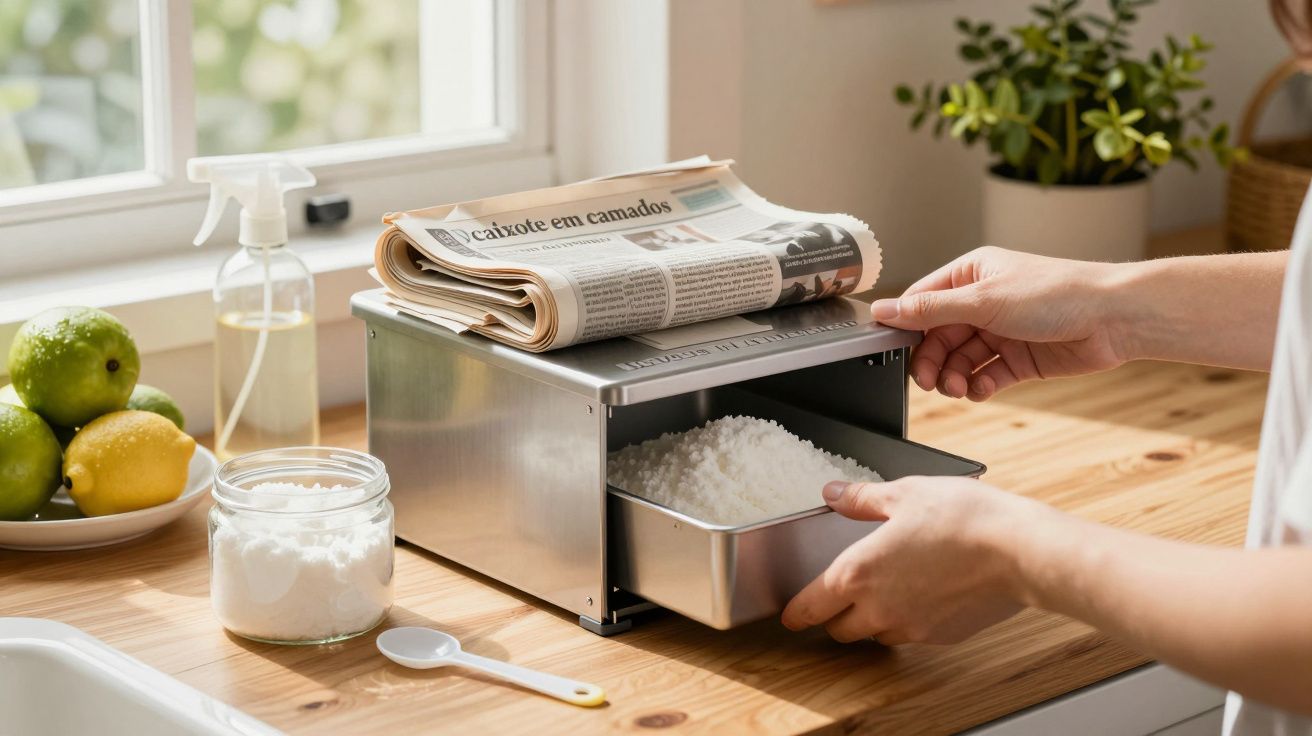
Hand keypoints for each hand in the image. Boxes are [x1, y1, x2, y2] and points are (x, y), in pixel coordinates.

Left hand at [781, 476, 1050, 644]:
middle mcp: (879, 608)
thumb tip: (834, 493)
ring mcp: (911, 627)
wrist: (1019, 551)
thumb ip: (862, 497)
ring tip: (887, 590)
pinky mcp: (941, 636)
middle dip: (835, 615)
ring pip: (876, 634)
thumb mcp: (905, 492)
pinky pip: (912, 635)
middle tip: (841, 595)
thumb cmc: (964, 517)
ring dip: (872, 620)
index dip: (797, 612)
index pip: (812, 606)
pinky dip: (908, 620)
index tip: (791, 615)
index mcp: (858, 573)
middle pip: (840, 629)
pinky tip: (923, 593)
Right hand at [872, 246, 1131, 400]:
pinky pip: (986, 376)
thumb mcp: (983, 300)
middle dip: (931, 360)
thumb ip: (930, 310)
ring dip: (953, 377)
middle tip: (928, 380)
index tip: (893, 350)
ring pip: (960, 360)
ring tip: (958, 388)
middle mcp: (984, 303)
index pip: (923, 302)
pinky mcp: (1019, 359)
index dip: (907, 327)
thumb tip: (884, 310)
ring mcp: (1002, 332)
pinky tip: (981, 390)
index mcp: (971, 276)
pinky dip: (979, 386)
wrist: (1114, 318)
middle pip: (938, 337)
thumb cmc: (1058, 294)